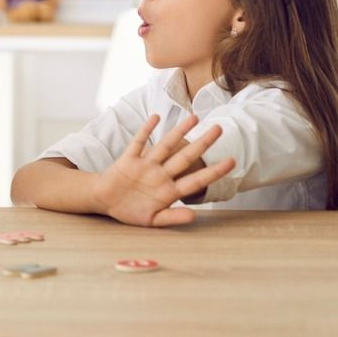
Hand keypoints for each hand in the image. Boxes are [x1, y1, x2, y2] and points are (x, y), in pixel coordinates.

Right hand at [91, 113, 234, 226]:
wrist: (105, 201)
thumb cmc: (130, 212)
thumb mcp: (152, 220)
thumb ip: (172, 218)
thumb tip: (194, 216)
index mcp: (169, 191)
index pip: (196, 180)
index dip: (214, 171)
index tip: (232, 162)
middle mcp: (161, 175)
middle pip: (185, 156)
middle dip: (203, 143)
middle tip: (220, 128)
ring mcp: (146, 166)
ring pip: (166, 145)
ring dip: (179, 132)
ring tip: (194, 117)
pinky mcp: (129, 159)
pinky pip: (139, 142)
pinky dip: (147, 130)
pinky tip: (156, 117)